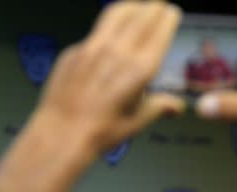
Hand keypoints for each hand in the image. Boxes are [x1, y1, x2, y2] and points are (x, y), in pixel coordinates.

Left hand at [33, 1, 183, 154]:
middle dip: (154, 7)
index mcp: (139, 68)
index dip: (168, 17)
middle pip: (142, 14)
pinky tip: (107, 38)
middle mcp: (117, 52)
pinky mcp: (73, 52)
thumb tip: (175, 106)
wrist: (61, 134)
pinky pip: (93, 33)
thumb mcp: (136, 121)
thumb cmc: (98, 132)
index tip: (172, 14)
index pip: (160, 28)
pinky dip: (106, 30)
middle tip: (158, 6)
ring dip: (131, 7)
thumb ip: (158, 106)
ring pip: (116, 13)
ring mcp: (92, 48)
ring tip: (136, 8)